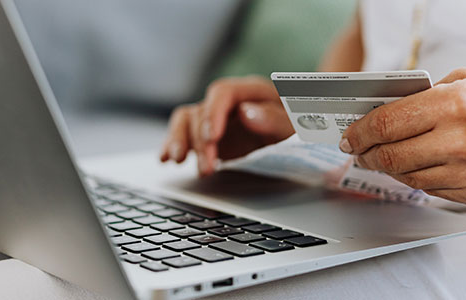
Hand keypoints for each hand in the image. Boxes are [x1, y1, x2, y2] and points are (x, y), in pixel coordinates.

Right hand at [160, 76, 293, 176]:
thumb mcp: (296, 125)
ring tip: (178, 161)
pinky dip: (172, 145)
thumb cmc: (300, 126)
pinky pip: (183, 134)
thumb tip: (247, 113)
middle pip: (202, 111)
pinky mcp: (207, 135)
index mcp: (251, 91)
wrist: (300, 136)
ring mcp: (215, 118)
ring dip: (180, 141)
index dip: (213, 113)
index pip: (223, 92)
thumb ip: (275, 118)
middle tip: (207, 167)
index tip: (211, 137)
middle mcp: (228, 102)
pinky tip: (165, 159)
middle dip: (200, 141)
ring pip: (186, 121)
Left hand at [341, 68, 465, 207]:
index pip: (387, 124)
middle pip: (390, 157)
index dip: (359, 131)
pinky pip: (436, 191)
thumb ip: (430, 96)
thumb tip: (390, 111)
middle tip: (358, 150)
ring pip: (410, 178)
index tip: (349, 134)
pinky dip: (421, 179)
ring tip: (385, 157)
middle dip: (367, 154)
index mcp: (457, 105)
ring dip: (391, 168)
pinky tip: (420, 166)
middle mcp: (463, 143)